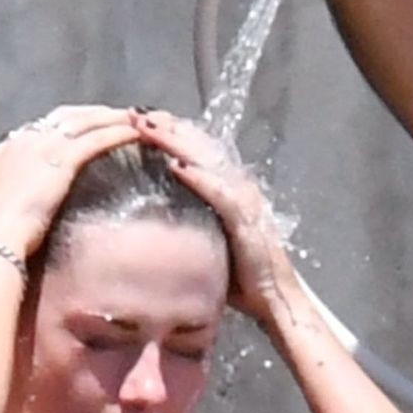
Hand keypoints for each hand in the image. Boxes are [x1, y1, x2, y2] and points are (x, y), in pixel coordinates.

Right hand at [0, 104, 136, 258]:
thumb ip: (9, 195)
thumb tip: (17, 202)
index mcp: (3, 152)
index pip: (38, 129)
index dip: (63, 125)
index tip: (81, 126)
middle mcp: (22, 141)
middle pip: (63, 117)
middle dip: (90, 113)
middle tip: (114, 114)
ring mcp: (42, 147)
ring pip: (82, 122)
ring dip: (109, 117)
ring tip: (133, 118)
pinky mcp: (62, 161)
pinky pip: (95, 140)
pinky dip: (116, 134)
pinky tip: (133, 134)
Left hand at [131, 110, 294, 330]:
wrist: (276, 299)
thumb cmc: (242, 276)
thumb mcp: (209, 240)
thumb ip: (188, 223)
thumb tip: (151, 221)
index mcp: (230, 187)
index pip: (198, 149)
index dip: (171, 131)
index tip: (139, 119)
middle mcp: (239, 186)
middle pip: (200, 145)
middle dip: (168, 127)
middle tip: (136, 113)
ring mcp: (245, 200)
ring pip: (208, 160)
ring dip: (177, 142)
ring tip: (149, 127)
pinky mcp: (247, 221)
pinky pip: (220, 193)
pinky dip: (199, 177)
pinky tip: (177, 165)